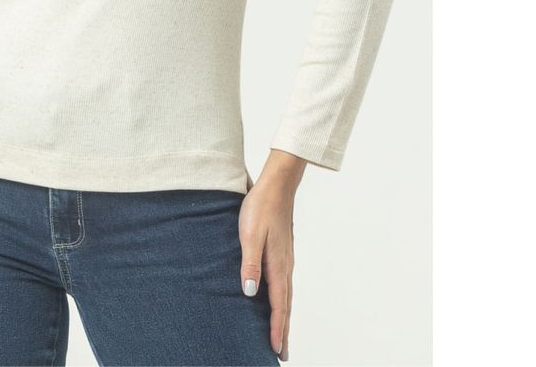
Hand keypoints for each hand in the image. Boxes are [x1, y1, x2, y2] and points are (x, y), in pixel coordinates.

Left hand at [238, 177, 296, 361]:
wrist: (277, 185)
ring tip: (280, 333)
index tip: (275, 349)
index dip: (277, 328)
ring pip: (286, 294)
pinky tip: (276, 299)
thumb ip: (250, 263)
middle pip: (286, 304)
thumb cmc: (261, 207)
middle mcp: (285, 265)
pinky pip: (283, 283)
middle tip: (282, 353)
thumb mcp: (250, 234)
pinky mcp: (282, 251)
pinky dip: (282, 299)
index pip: (279, 304)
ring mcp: (285, 258)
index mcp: (278, 265)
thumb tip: (249, 293)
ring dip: (283, 316)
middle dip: (283, 329)